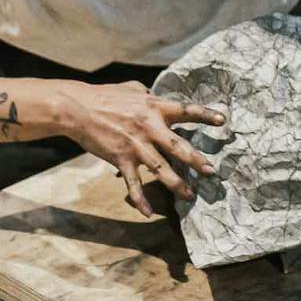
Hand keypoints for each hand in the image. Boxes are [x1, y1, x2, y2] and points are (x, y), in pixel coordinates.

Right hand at [45, 81, 225, 209]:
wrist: (77, 108)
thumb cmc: (104, 96)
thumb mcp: (130, 89)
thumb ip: (145, 94)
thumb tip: (152, 93)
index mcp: (154, 107)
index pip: (186, 110)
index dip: (205, 115)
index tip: (223, 121)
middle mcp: (149, 127)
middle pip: (179, 146)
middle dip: (197, 161)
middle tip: (212, 172)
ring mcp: (135, 144)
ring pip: (161, 168)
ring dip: (177, 184)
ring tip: (190, 195)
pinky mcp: (121, 158)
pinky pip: (133, 182)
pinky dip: (139, 199)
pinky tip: (147, 212)